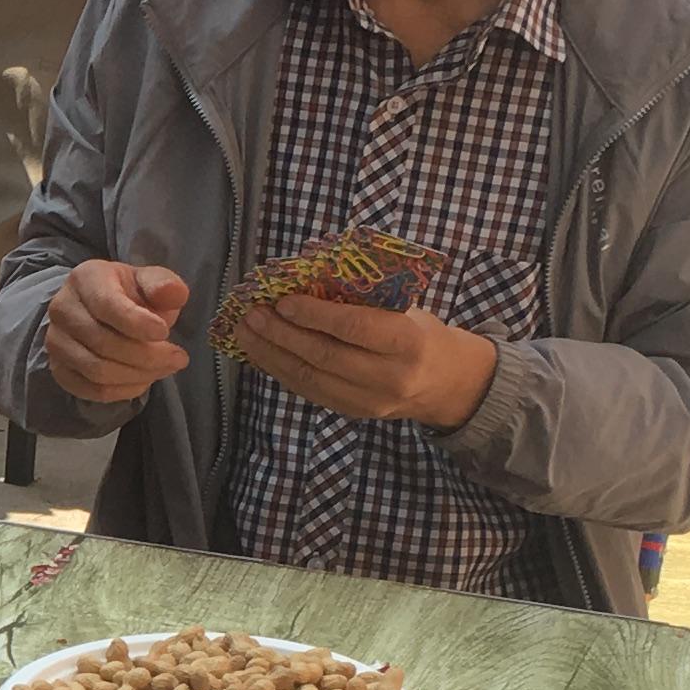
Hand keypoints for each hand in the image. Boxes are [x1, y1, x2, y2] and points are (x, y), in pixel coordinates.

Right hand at [39, 259, 191, 403]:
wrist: (99, 312)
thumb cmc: (129, 294)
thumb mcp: (150, 280)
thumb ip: (163, 285)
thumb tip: (174, 294)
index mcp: (85, 279)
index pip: (107, 305)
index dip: (137, 323)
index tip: (166, 333)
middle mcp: (62, 309)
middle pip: (103, 343)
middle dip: (147, 356)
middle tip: (178, 358)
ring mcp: (55, 342)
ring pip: (97, 371)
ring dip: (138, 375)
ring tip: (164, 368)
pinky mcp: (58, 369)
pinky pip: (92, 390)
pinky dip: (123, 391)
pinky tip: (144, 381)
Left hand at [229, 292, 499, 430]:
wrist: (444, 383)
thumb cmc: (418, 333)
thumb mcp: (405, 310)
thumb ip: (365, 300)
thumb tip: (308, 277)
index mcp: (407, 343)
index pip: (354, 328)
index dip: (315, 315)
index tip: (284, 300)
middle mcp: (388, 377)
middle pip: (324, 356)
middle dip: (282, 334)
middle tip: (253, 313)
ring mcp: (367, 401)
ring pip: (309, 378)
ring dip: (271, 353)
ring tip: (246, 331)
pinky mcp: (350, 412)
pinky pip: (307, 391)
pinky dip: (280, 370)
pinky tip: (260, 352)